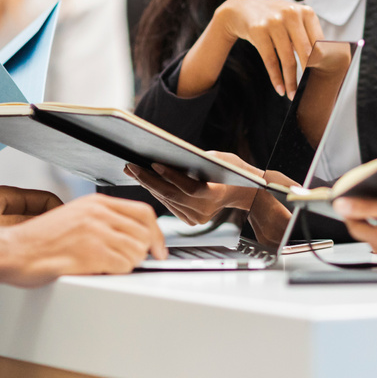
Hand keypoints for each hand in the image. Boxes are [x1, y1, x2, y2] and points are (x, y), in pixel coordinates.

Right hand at [0, 194, 167, 282]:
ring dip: (128, 265)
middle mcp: (98, 213)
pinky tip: (101, 271)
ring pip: (136, 251)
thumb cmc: (40, 241)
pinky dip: (118, 273)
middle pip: (144, 233)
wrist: (14, 251)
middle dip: (142, 253)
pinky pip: (123, 265)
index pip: (143, 213)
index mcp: (96, 203)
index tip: (159, 249)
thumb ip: (101, 220)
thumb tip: (129, 236)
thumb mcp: (74, 217)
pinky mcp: (91, 252)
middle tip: (131, 263)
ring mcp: (95, 231)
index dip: (156, 234)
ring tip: (108, 267)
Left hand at [123, 153, 257, 224]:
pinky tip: (146, 181)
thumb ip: (199, 160)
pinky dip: (158, 192)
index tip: (154, 164)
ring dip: (149, 185)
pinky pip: (170, 205)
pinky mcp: (191, 220)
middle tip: (132, 167)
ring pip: (168, 200)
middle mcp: (205, 210)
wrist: (244, 191)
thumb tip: (169, 156)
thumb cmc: (233, 171)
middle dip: (149, 180)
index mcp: (216, 194)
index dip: (171, 176)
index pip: (189, 187)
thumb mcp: (220, 159)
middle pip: (172, 195)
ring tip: (133, 171)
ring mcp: (198, 218)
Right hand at [178, 0, 323, 97]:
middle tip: (310, 91)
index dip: (322, 63)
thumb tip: (324, 65)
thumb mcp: (293, 20)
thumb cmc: (275, 19)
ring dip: (291, 81)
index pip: (319, 43)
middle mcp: (291, 14)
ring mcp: (274, 22)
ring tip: (293, 95)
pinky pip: (270, 61)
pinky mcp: (258, 31)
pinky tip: (280, 89)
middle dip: (308, 75)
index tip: (323, 78)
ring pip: (287, 59)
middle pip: (305, 52)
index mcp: (306, 12)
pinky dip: (276, 78)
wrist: (243, 7)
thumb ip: (308, 36)